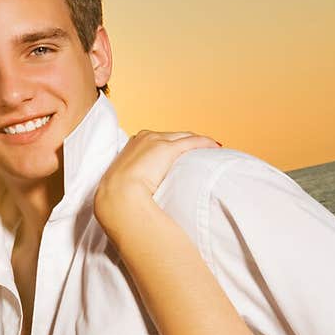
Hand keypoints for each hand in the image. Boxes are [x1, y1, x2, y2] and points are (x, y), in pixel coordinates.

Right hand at [94, 130, 218, 226]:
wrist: (118, 197)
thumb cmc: (119, 199)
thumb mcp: (125, 187)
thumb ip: (137, 184)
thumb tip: (145, 196)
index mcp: (132, 147)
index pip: (157, 141)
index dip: (171, 147)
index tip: (181, 156)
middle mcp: (143, 138)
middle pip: (172, 136)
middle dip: (187, 142)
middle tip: (201, 152)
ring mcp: (155, 141)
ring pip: (183, 136)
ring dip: (198, 142)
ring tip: (211, 149)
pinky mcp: (167, 149)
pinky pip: (192, 142)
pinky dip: (205, 143)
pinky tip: (215, 147)